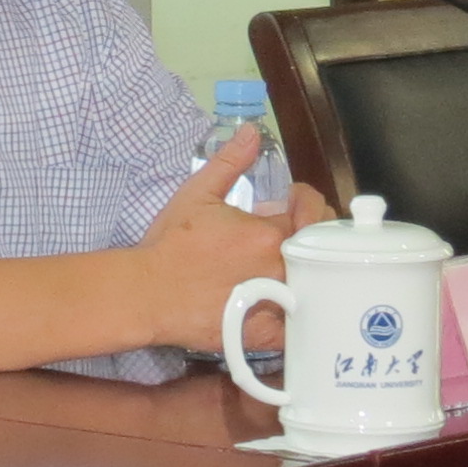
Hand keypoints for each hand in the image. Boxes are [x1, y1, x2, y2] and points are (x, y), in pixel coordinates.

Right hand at [137, 131, 296, 351]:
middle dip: (312, 233)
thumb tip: (252, 132)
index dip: (302, 201)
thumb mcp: (197, 194)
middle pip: (321, 248)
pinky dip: (301, 314)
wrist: (147, 293)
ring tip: (289, 264)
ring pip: (316, 285)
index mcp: (269, 235)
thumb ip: (229, 162)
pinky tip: (288, 302)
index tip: (288, 202)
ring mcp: (275, 304)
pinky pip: (298, 327)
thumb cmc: (170, 244)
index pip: (311, 212)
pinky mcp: (265, 334)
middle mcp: (280, 269)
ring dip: (311, 271)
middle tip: (290, 231)